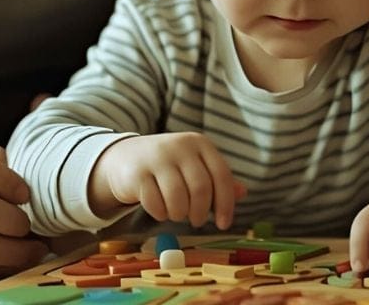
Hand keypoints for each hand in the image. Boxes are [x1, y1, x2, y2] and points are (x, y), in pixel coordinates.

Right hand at [91, 132, 243, 228]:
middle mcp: (180, 146)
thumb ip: (217, 179)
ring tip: (177, 213)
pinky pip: (155, 204)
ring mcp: (157, 158)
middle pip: (200, 189)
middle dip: (200, 212)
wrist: (126, 157)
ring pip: (178, 199)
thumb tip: (242, 193)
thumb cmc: (169, 166)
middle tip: (196, 221)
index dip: (226, 204)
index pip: (221, 175)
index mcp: (200, 143)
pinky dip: (160, 214)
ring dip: (179, 214)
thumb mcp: (195, 167)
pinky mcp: (137, 173)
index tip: (223, 224)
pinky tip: (160, 210)